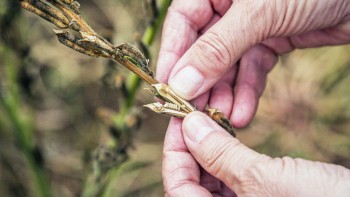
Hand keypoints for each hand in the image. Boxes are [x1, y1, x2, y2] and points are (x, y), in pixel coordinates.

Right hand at [156, 0, 349, 126]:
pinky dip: (249, 91)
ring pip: (228, 65)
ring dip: (225, 95)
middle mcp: (229, 5)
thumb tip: (181, 84)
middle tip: (198, 115)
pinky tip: (244, 114)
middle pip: (203, 48)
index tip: (168, 90)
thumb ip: (217, 49)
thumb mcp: (260, 12)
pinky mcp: (271, 39)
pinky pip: (253, 69)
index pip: (182, 23)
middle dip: (203, 84)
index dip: (172, 57)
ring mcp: (250, 23)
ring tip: (224, 120)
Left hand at [163, 112, 349, 195]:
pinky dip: (229, 154)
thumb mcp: (264, 179)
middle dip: (193, 146)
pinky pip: (234, 176)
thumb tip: (190, 125)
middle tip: (197, 113)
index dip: (174, 151)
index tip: (181, 118)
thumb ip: (221, 155)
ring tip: (213, 119)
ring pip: (213, 177)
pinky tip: (231, 135)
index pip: (177, 187)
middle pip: (192, 181)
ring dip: (211, 147)